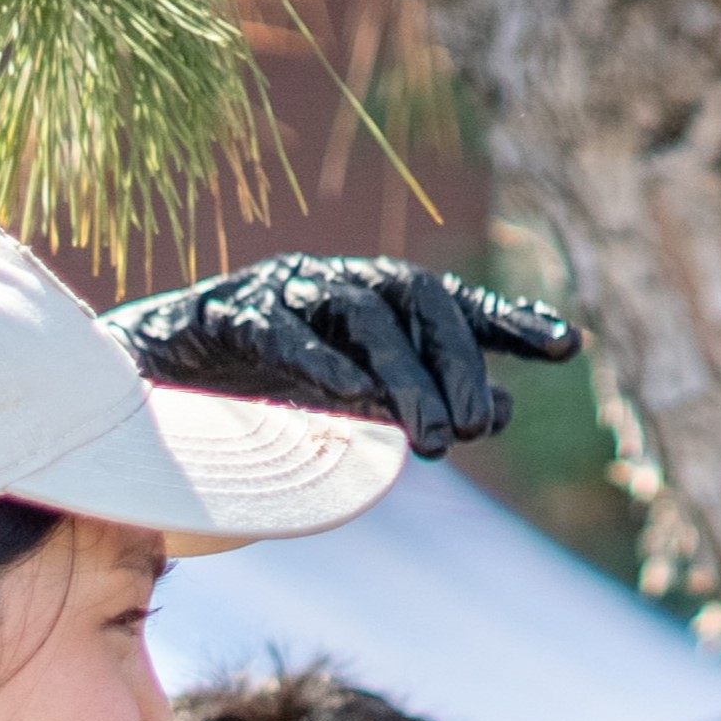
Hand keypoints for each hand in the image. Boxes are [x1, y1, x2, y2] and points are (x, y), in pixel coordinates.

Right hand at [104, 256, 579, 457]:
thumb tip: (501, 408)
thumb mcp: (357, 398)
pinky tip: (354, 401)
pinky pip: (282, 334)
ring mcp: (282, 290)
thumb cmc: (266, 386)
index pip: (453, 304)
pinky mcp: (228, 314)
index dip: (508, 322)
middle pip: (415, 301)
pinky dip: (321, 364)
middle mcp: (337, 281)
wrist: (154, 382)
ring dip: (402, 378)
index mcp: (373, 298)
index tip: (565, 349)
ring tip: (433, 439)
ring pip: (360, 316)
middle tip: (474, 432)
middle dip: (454, 365)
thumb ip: (426, 397)